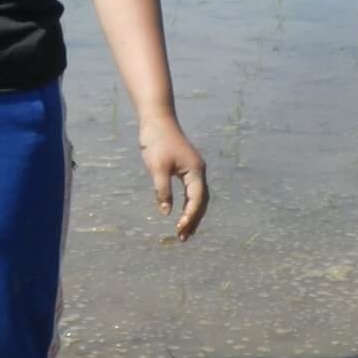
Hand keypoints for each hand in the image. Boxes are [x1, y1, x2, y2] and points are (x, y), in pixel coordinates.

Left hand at [139, 121, 208, 239]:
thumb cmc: (157, 141)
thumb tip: (166, 212)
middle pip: (201, 201)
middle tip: (183, 238)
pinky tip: (181, 213)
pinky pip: (191, 191)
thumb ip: (162, 190)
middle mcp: (199, 171)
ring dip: (192, 214)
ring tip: (184, 232)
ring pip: (197, 197)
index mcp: (195, 171)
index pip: (196, 199)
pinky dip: (187, 204)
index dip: (189, 216)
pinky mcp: (186, 167)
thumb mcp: (157, 168)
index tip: (179, 229)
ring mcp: (194, 169)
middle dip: (194, 220)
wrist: (157, 119)